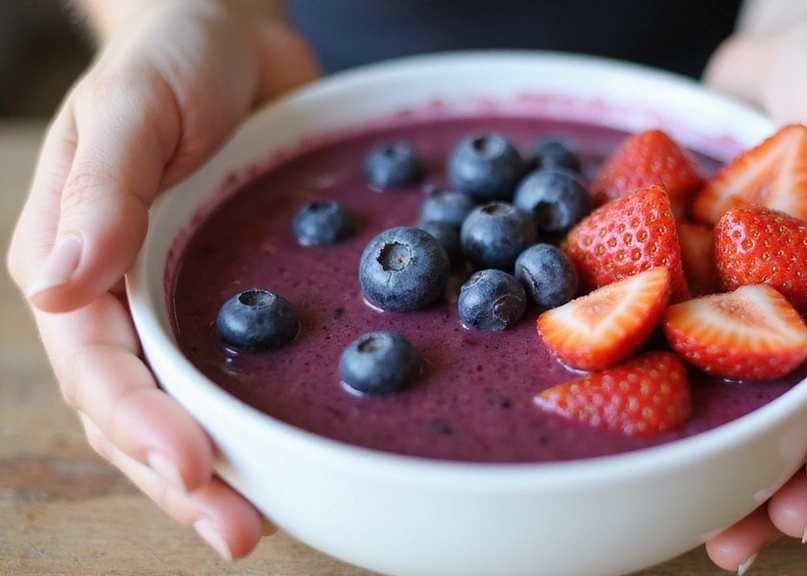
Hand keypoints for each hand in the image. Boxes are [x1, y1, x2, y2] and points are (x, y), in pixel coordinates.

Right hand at [6, 1, 317, 559]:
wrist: (225, 34)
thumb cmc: (168, 56)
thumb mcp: (129, 106)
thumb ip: (98, 188)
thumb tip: (58, 289)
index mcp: (72, 261)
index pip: (96, 366)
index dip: (139, 424)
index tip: (192, 468)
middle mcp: (117, 298)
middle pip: (134, 411)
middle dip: (180, 479)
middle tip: (238, 532)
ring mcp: (173, 303)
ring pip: (182, 409)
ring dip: (215, 473)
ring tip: (257, 526)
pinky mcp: (228, 295)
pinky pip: (233, 372)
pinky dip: (253, 422)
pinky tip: (290, 458)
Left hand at [699, 15, 806, 571]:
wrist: (786, 49)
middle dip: (804, 481)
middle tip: (753, 537)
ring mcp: (805, 302)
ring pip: (785, 400)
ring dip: (753, 466)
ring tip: (717, 529)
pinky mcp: (750, 290)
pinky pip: (730, 356)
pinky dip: (706, 403)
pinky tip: (666, 443)